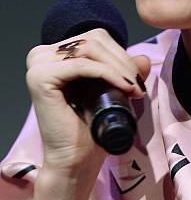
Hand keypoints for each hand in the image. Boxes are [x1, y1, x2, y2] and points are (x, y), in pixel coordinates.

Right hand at [25, 28, 150, 177]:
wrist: (75, 161)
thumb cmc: (90, 128)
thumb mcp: (112, 92)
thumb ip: (125, 72)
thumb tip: (143, 58)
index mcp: (55, 54)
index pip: (95, 38)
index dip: (121, 54)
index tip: (138, 78)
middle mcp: (42, 55)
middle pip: (94, 40)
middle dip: (123, 61)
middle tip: (138, 85)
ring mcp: (38, 64)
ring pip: (90, 50)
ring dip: (119, 67)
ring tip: (134, 88)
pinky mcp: (40, 77)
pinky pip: (83, 66)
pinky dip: (108, 74)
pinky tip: (125, 87)